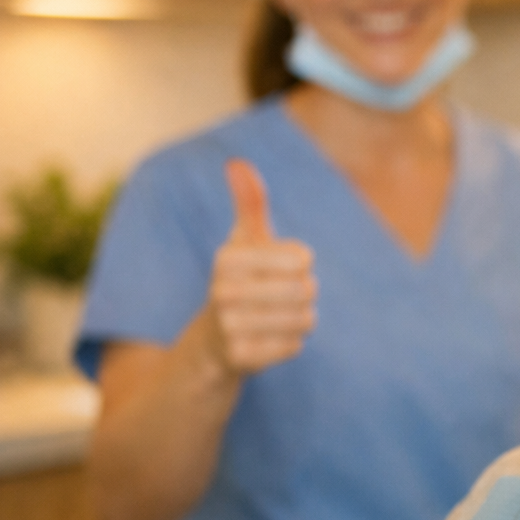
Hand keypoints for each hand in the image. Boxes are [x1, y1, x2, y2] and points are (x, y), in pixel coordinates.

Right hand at [204, 159, 316, 374]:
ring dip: (302, 319)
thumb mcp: (243, 242)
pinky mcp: (240, 358)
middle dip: (305, 295)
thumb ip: (249, 204)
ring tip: (276, 317)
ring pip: (305, 320)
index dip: (302, 265)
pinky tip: (269, 340)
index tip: (281, 268)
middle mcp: (222, 290)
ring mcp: (229, 326)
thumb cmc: (238, 282)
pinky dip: (292, 343)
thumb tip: (237, 162)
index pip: (303, 258)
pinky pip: (295, 347)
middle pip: (307, 290)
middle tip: (282, 297)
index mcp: (228, 257)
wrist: (212, 342)